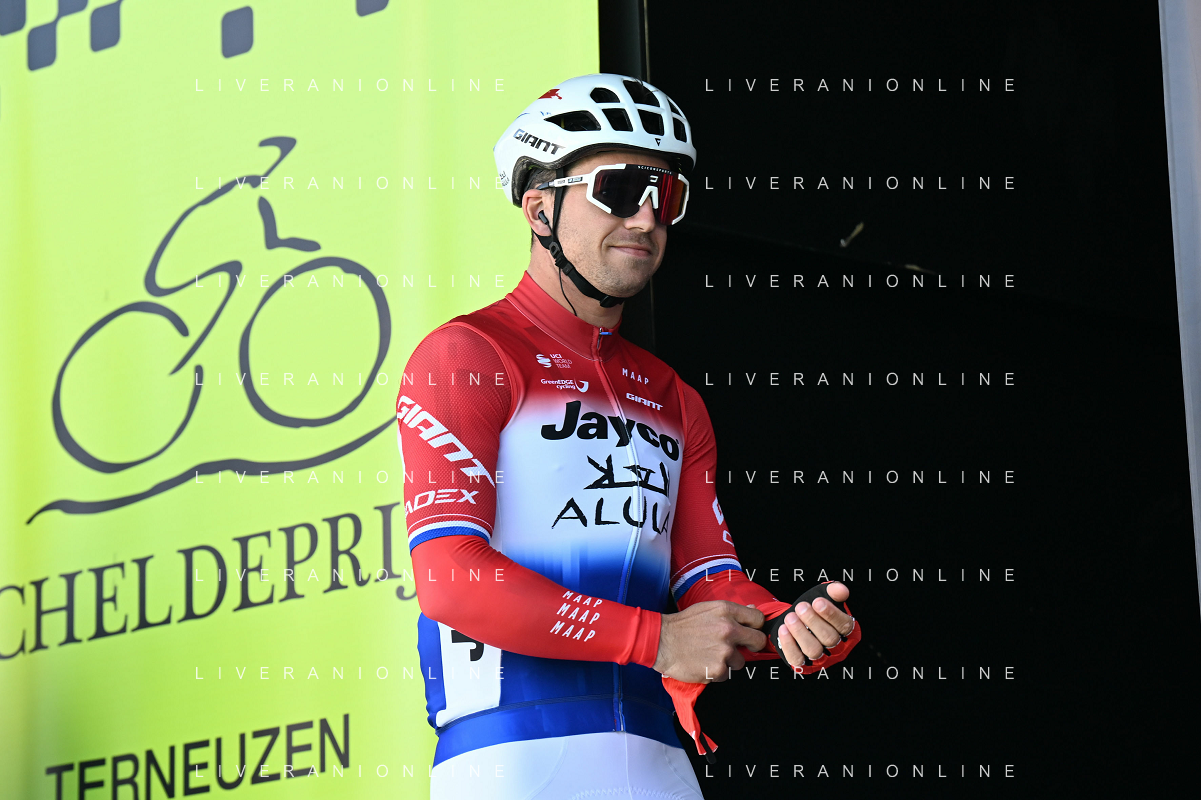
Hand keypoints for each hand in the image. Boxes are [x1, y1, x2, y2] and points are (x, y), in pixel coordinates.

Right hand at [653, 600, 767, 682]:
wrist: (662, 641)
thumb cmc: (683, 625)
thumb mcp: (707, 608)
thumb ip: (731, 611)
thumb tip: (752, 611)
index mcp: (726, 611)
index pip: (758, 619)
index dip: (756, 627)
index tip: (751, 632)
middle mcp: (728, 629)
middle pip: (758, 641)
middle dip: (752, 646)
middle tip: (741, 648)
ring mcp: (724, 650)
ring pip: (740, 661)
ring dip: (729, 661)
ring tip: (710, 654)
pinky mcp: (718, 669)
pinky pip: (726, 674)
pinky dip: (716, 672)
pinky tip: (704, 663)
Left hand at [775, 582, 853, 668]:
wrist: (796, 619)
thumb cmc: (814, 609)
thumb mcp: (823, 596)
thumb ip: (833, 592)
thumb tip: (840, 590)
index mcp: (844, 630)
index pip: (844, 625)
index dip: (832, 614)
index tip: (818, 602)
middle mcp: (835, 647)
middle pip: (829, 638)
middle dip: (813, 621)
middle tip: (801, 607)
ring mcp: (819, 657)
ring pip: (813, 650)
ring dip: (800, 632)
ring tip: (790, 617)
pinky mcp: (803, 664)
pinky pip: (797, 659)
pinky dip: (789, 644)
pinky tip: (784, 629)